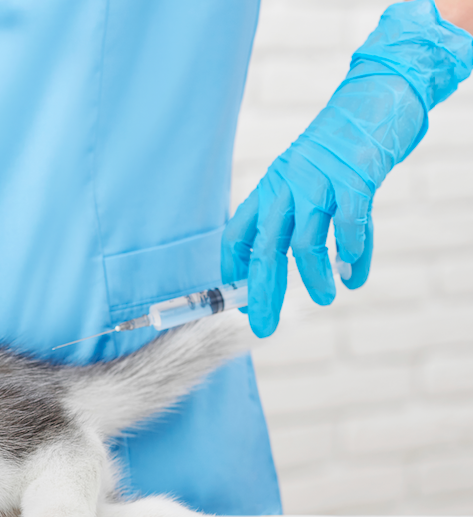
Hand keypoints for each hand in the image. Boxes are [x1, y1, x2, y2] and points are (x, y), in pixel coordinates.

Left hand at [223, 0, 471, 337]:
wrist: (374, 99)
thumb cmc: (338, 147)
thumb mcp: (301, 177)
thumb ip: (292, 216)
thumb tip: (287, 262)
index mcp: (269, 189)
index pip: (238, 236)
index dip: (234, 271)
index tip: (240, 300)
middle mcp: (287, 187)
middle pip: (266, 251)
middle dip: (263, 293)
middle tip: (263, 327)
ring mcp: (320, 182)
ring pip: (305, 243)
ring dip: (313, 277)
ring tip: (324, 298)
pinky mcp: (355, 179)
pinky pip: (350, 226)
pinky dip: (353, 254)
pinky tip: (355, 274)